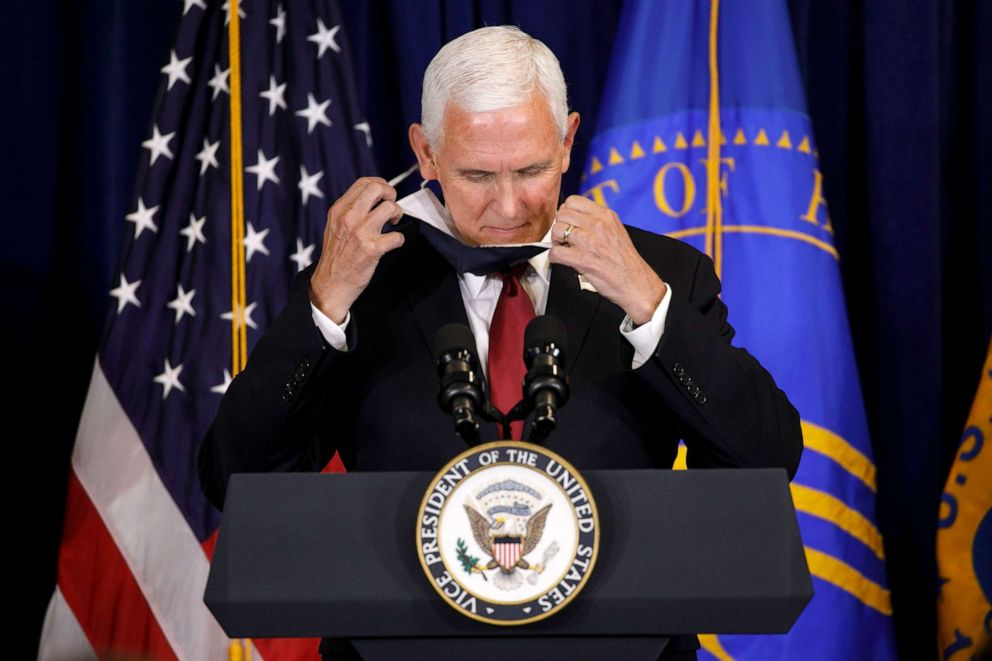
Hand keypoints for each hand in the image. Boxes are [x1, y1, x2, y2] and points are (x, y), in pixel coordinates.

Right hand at [309, 177, 404, 322]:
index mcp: (339, 209)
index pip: (364, 182)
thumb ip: (350, 210)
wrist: (331, 283)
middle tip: (390, 207)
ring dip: (398, 215)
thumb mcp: (335, 225)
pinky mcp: (372, 249)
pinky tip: (391, 244)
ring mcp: (361, 232)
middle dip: (391, 194)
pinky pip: (398, 236)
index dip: (381, 184)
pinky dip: (399, 240)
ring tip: (392, 224)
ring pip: (391, 208)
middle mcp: (349, 217)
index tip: (384, 195)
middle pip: (378, 188)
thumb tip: (373, 198)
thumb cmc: (336, 255)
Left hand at [550, 195, 666, 324]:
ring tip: (564, 249)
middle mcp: (598, 225)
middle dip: (560, 226)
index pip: (573, 201)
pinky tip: (563, 260)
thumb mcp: (616, 230)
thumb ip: (598, 220)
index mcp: (606, 215)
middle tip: (564, 238)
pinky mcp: (583, 260)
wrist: (635, 283)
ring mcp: (590, 242)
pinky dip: (555, 258)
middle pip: (562, 214)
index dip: (567, 212)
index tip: (569, 223)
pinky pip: (556, 252)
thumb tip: (576, 217)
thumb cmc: (625, 260)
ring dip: (556, 242)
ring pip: (557, 230)